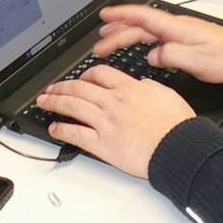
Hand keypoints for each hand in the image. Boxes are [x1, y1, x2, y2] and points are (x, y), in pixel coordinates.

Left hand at [38, 66, 193, 177]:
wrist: (177, 148)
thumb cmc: (176, 126)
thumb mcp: (166, 95)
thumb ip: (149, 86)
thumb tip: (141, 83)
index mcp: (129, 88)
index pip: (99, 74)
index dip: (84, 75)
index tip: (79, 79)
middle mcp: (113, 102)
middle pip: (79, 88)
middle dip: (61, 87)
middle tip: (51, 89)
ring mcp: (106, 122)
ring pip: (73, 106)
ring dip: (55, 103)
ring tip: (44, 102)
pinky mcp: (103, 144)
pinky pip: (76, 134)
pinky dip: (62, 130)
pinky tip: (54, 129)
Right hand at [92, 3, 222, 83]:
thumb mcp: (197, 60)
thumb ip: (172, 56)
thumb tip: (152, 55)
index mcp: (175, 27)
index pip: (142, 16)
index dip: (121, 14)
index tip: (104, 15)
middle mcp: (175, 26)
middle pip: (139, 25)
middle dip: (116, 31)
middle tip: (98, 42)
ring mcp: (179, 32)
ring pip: (146, 30)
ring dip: (126, 34)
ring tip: (109, 39)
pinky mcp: (183, 39)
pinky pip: (155, 36)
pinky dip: (141, 39)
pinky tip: (137, 46)